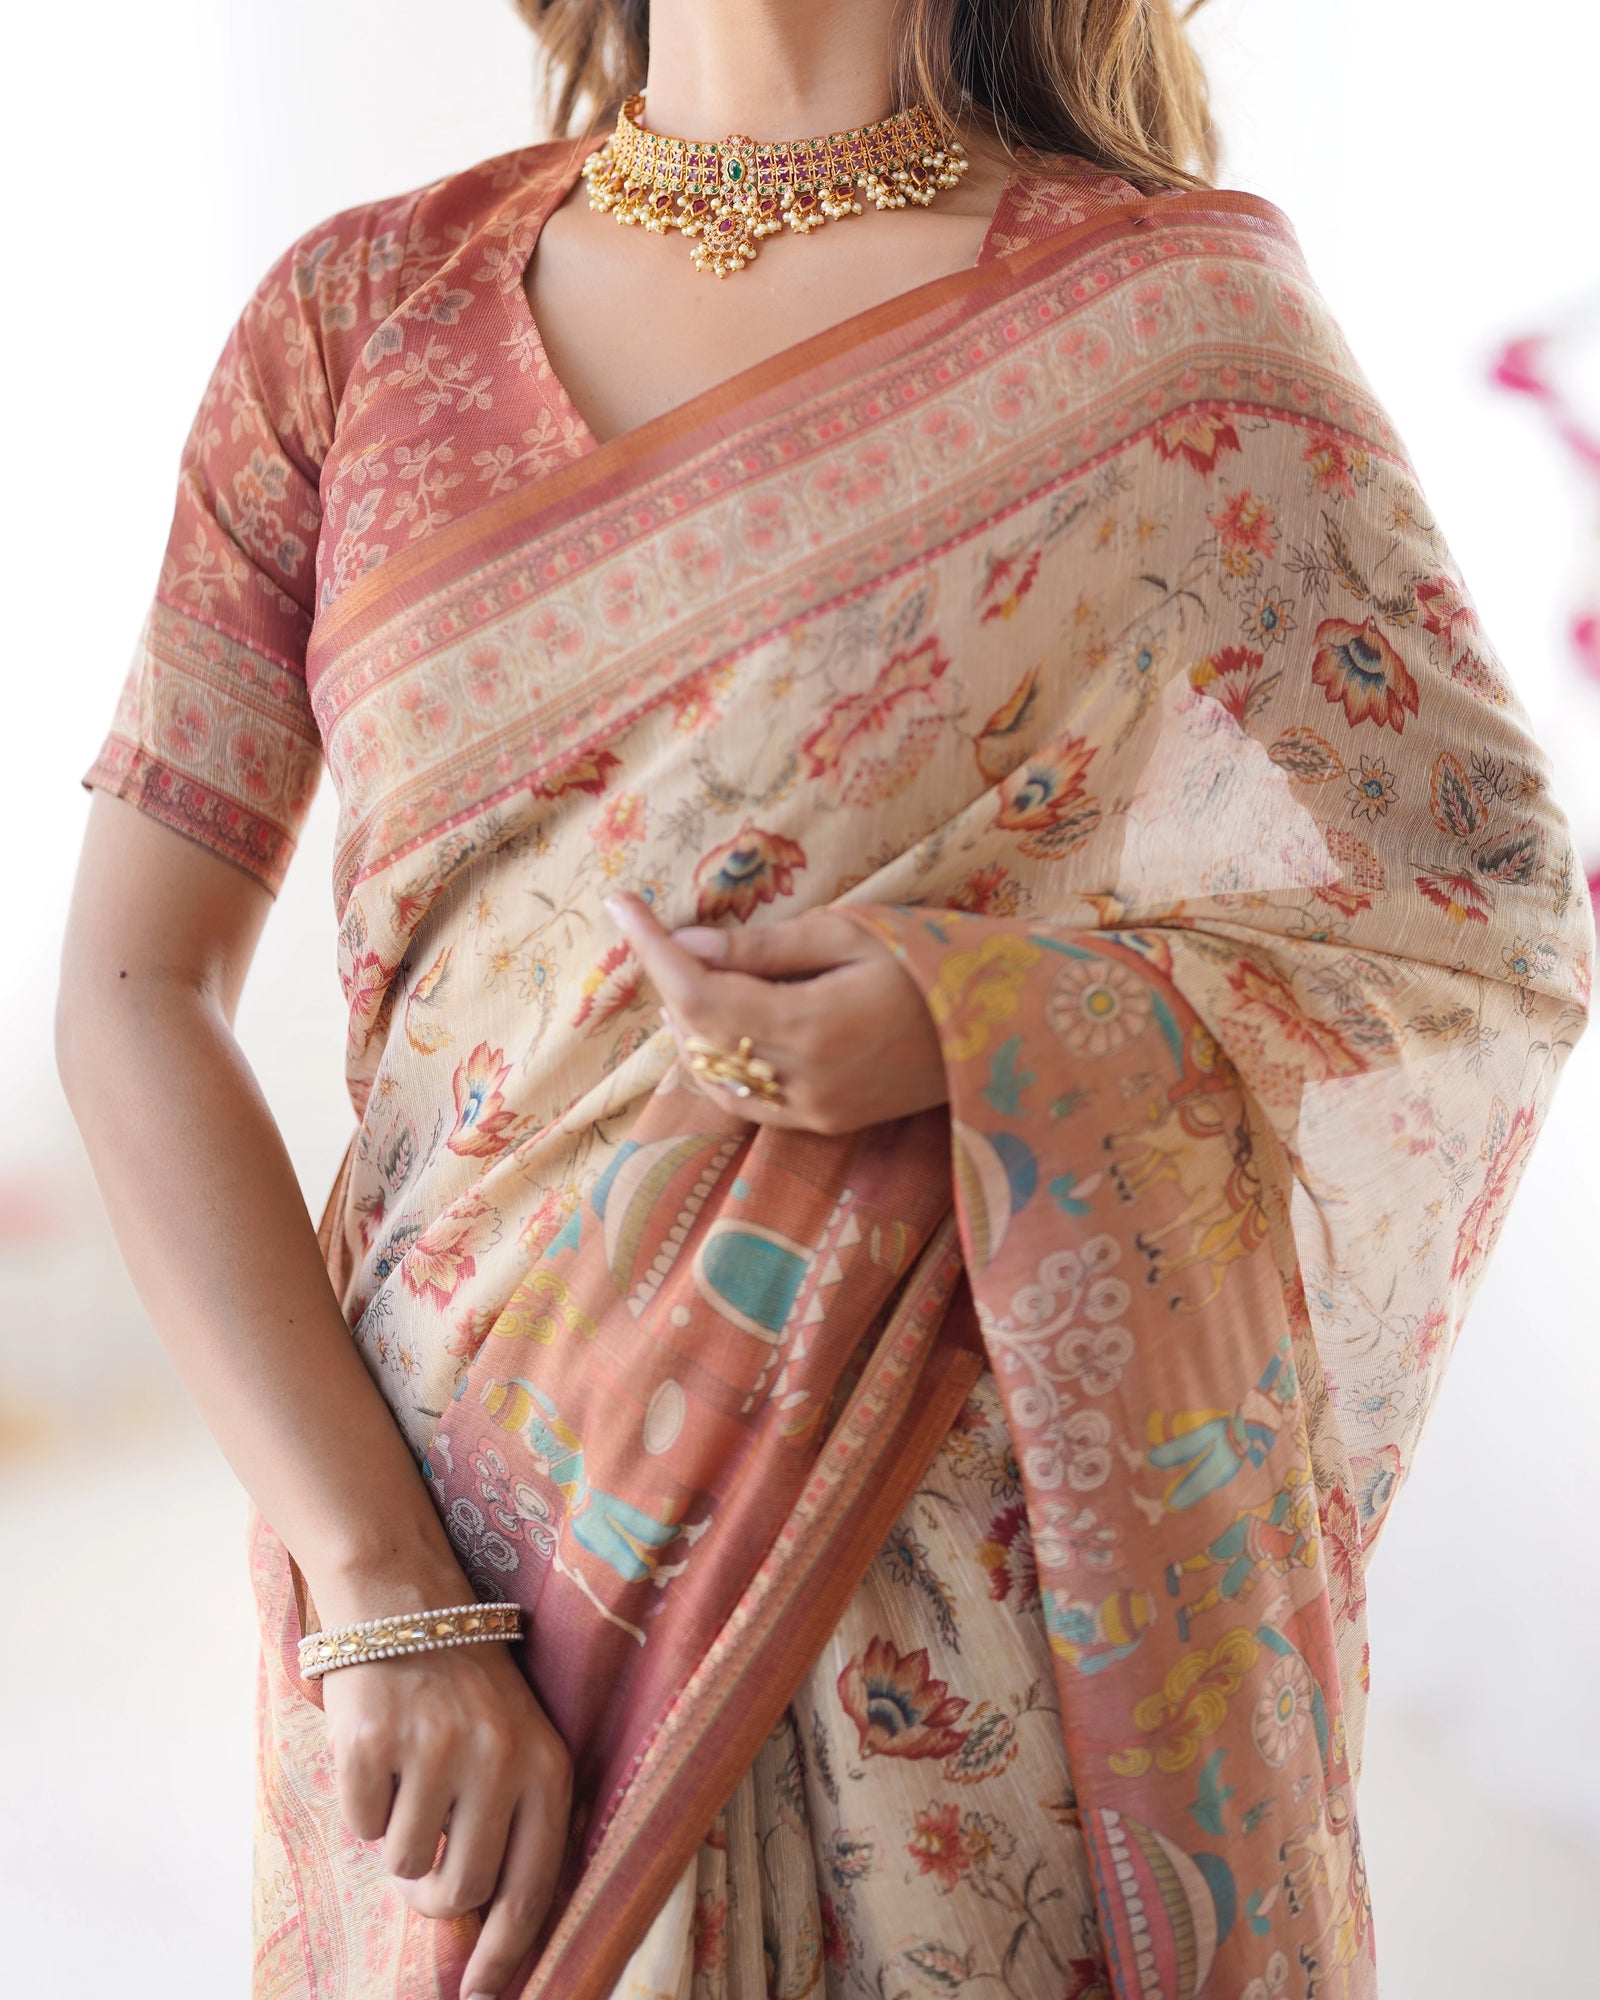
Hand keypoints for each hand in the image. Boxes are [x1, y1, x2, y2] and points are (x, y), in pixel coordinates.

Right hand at [321, 1638, 570, 1998]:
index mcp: (545, 1767)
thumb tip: (489, 1937)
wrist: (407, 1603)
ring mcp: (433, 1751)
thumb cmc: (467, 1691)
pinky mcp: (373, 1743)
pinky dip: (363, 1806)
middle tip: (426, 1856)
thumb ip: (515, 1824)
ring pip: (404, 1865)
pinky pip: (360, 1826)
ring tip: (409, 1779)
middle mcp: (497, 1760)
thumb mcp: (516, 1744)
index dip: (505, 1956)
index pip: (532, 1888)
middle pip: (461, 1891)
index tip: (480, 1998)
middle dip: (435, 1892)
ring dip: (398, 1838)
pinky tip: (380, 1754)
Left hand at [604, 895, 946, 1133]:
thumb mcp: (852, 934)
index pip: (699, 992)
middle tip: (662, 931)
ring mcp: (813, 1112)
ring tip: (692, 970)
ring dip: (688, 1022)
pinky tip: (723, 1022)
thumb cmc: (936, 962)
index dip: (651, 949)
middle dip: (670, 980)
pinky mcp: (824, 1123)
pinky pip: (744, 1098)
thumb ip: (765, 949)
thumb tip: (688, 945)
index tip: (618, 904)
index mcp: (812, 1027)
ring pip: (712, 1072)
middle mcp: (804, 1083)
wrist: (1005, 1031)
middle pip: (697, 1034)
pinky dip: (718, 1058)